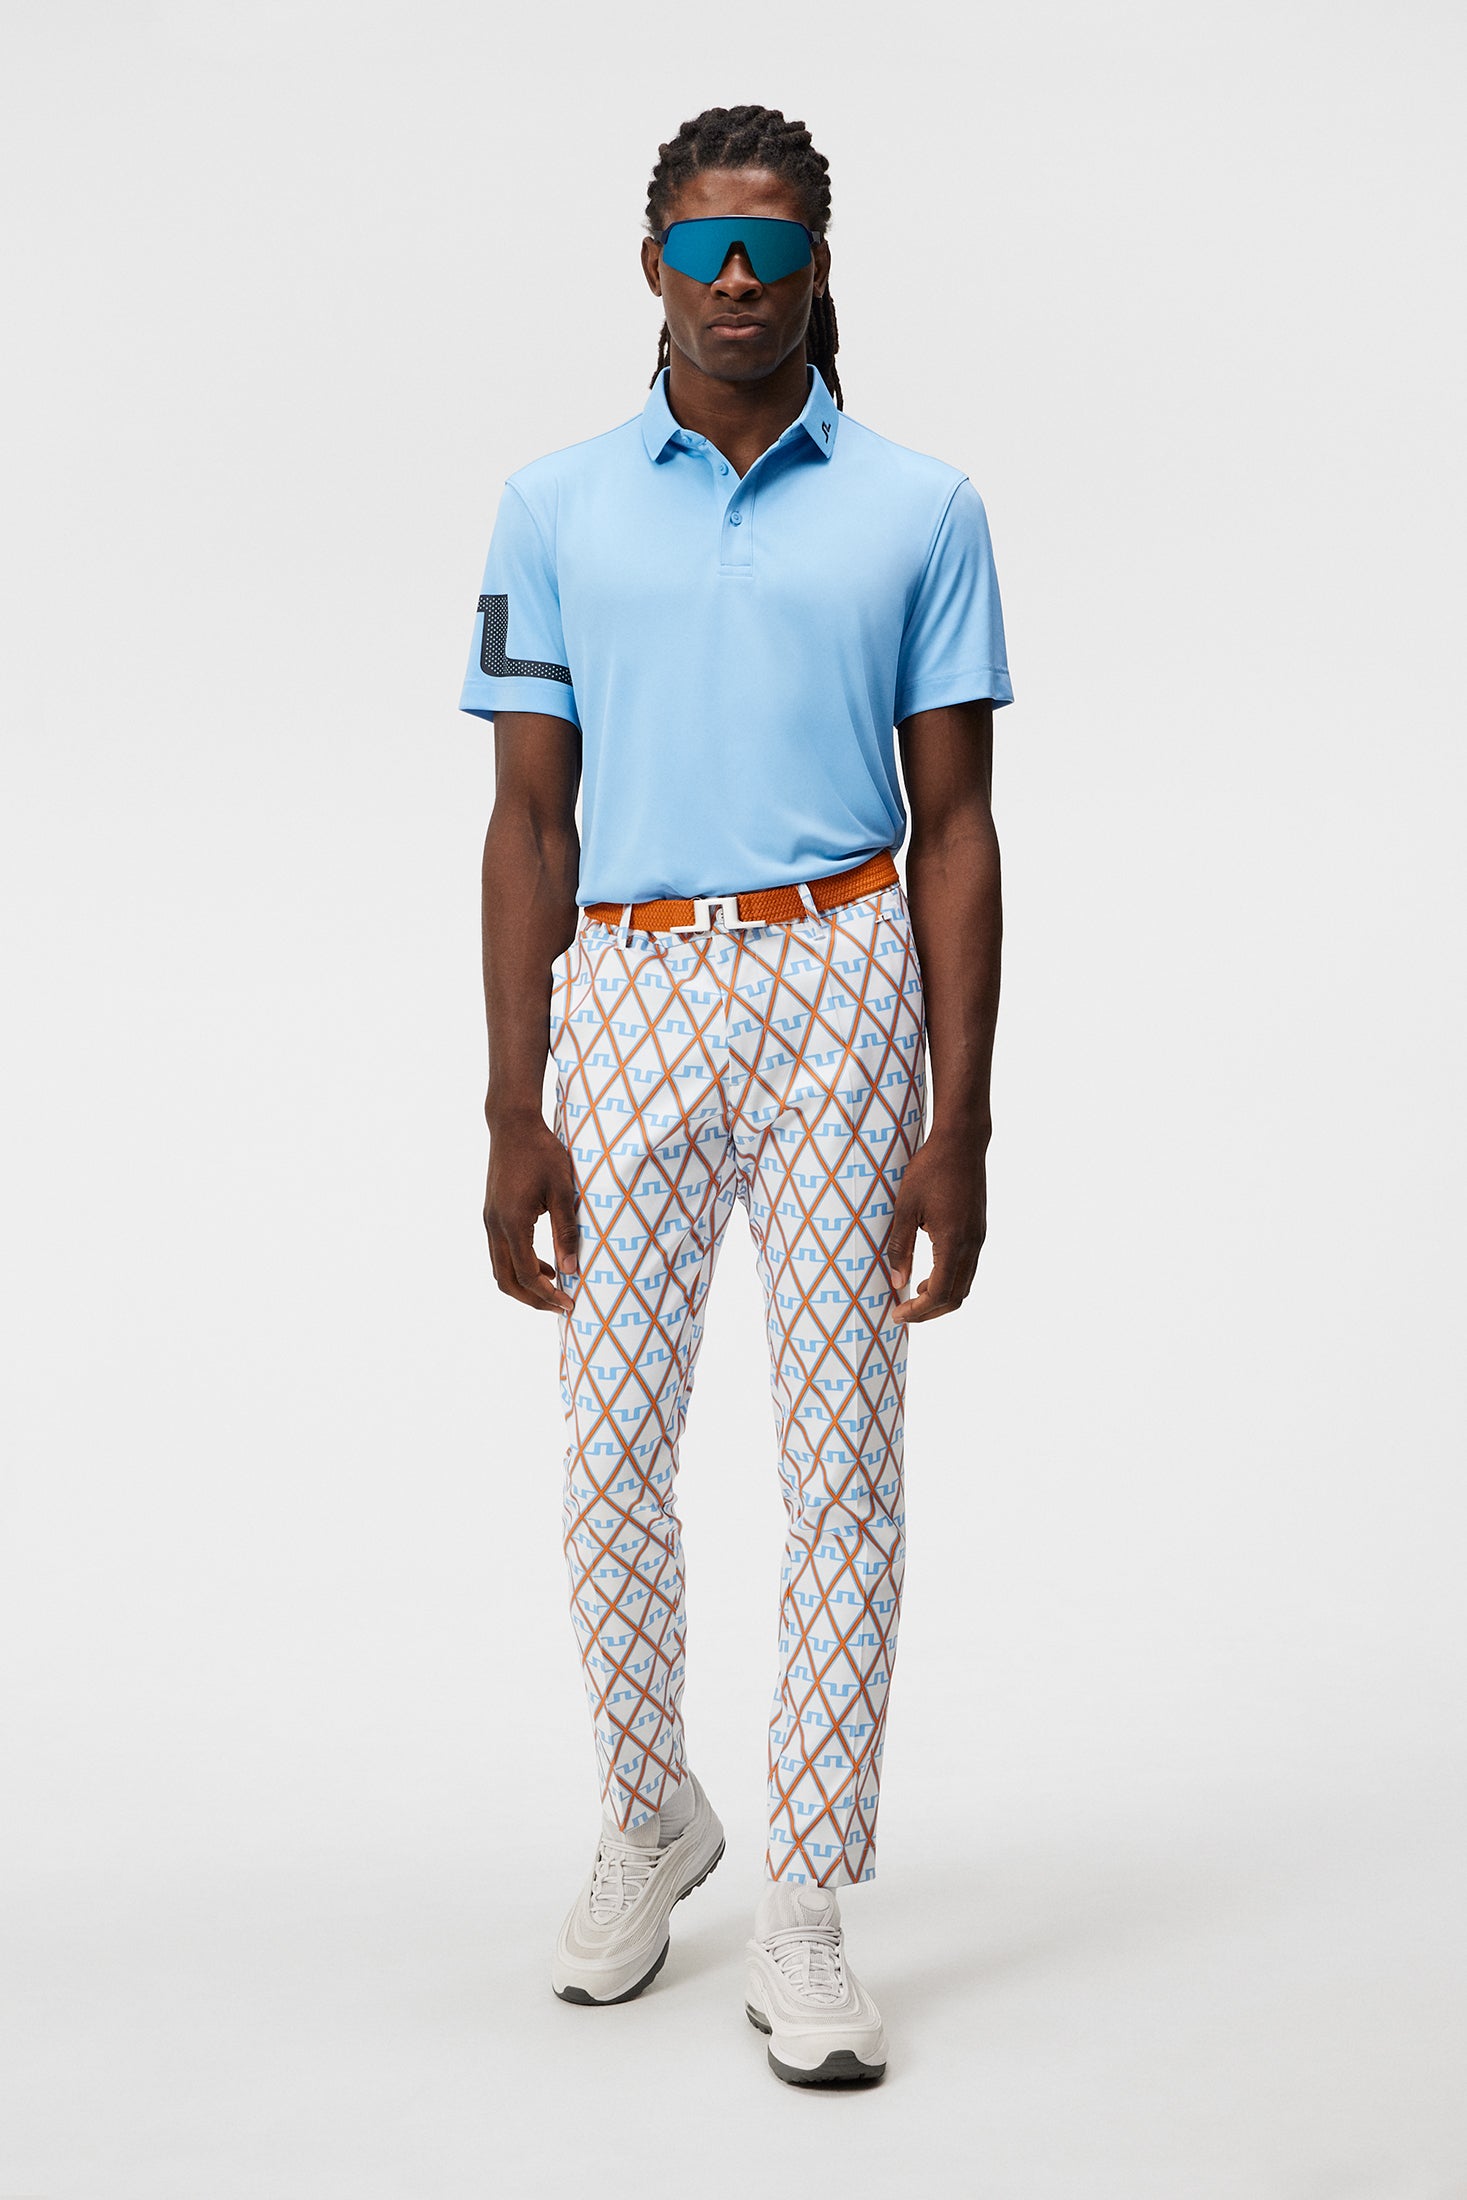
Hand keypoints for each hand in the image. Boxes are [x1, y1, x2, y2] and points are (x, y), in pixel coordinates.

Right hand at [483, 1114, 580, 1313]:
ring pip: (500, 1268)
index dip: (549, 1295)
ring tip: (555, 1286)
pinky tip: (544, 1262)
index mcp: (512, 1223)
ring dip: (525, 1284)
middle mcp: (495, 1226)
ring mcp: (490, 1220)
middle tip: (560, 1306)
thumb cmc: (542, 1152)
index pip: (528, 1274)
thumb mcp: (563, 1190)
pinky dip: (520, 1265)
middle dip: (532, 1299)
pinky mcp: (492, 1214)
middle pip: (507, 1280)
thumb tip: (572, 1269)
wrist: (512, 1124)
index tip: (571, 1304)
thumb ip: (567, 1231)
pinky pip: (501, 1252)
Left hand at [886, 1128, 987, 1323]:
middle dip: (930, 1312)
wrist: (962, 1142)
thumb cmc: (930, 1169)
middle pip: (956, 1297)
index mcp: (953, 1242)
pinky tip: (929, 1273)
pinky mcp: (978, 1230)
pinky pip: (967, 1268)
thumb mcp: (905, 1207)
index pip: (940, 1293)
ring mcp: (978, 1238)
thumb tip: (897, 1283)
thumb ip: (900, 1247)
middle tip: (904, 1313)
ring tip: (914, 1297)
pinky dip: (949, 1280)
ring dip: (941, 1297)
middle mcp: (971, 1245)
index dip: (919, 1311)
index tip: (898, 1315)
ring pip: (964, 1284)